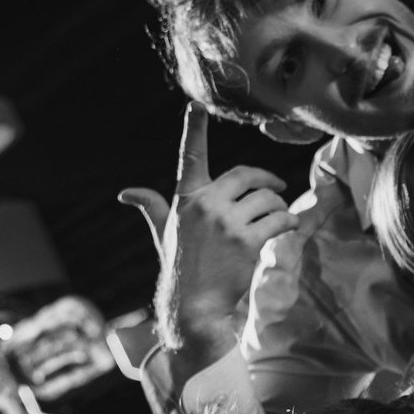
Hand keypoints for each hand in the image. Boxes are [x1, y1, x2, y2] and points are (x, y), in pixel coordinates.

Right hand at [119, 105, 297, 366]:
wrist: (194, 308)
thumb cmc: (180, 269)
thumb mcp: (164, 233)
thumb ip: (152, 206)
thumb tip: (126, 193)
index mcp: (185, 199)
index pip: (190, 156)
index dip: (194, 129)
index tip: (196, 105)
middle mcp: (205, 205)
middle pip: (247, 175)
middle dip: (266, 179)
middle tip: (277, 187)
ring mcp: (227, 223)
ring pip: (267, 198)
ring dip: (279, 206)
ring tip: (279, 218)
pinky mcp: (248, 241)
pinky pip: (278, 220)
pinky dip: (287, 223)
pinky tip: (287, 229)